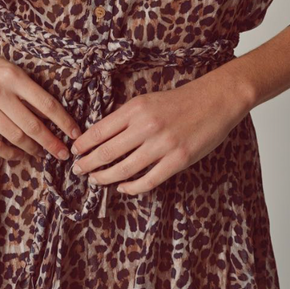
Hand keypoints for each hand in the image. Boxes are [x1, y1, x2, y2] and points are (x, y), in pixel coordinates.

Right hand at [0, 45, 80, 161]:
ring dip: (32, 149)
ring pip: (15, 136)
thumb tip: (50, 116)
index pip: (46, 103)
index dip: (64, 122)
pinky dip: (10, 153)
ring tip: (42, 154)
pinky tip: (19, 155)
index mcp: (14, 76)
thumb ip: (27, 90)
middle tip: (64, 153)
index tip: (75, 134)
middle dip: (52, 142)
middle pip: (33, 125)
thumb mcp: (9, 70)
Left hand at [68, 64, 252, 194]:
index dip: (83, 144)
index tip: (74, 152)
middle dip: (88, 164)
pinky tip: (123, 188)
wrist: (214, 100)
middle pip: (107, 152)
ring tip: (96, 180)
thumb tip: (101, 137)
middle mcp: (146, 126)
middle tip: (78, 170)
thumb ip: (126, 117)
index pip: (100, 130)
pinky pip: (148, 180)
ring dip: (105, 178)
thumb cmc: (180, 100)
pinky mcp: (178, 160)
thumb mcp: (147, 101)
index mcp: (136, 108)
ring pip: (124, 169)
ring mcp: (162, 145)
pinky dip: (132, 187)